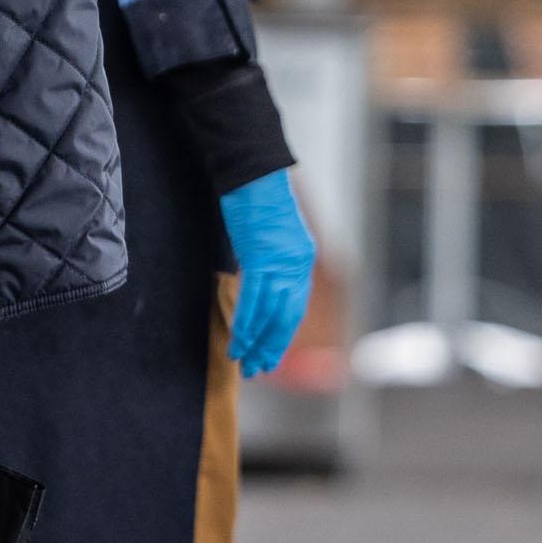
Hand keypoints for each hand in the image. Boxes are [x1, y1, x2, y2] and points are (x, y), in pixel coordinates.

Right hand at [221, 168, 315, 379]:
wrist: (252, 174)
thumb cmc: (256, 198)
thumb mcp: (270, 234)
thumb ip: (269, 261)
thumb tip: (260, 283)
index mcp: (302, 259)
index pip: (295, 307)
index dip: (283, 334)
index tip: (272, 354)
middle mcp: (297, 264)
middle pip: (287, 317)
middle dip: (273, 346)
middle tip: (260, 369)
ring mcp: (281, 262)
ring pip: (270, 314)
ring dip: (257, 342)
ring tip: (245, 362)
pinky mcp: (261, 258)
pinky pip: (254, 300)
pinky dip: (246, 323)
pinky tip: (239, 340)